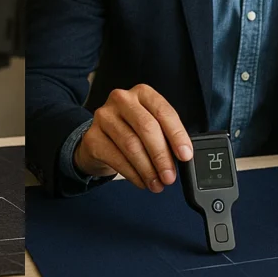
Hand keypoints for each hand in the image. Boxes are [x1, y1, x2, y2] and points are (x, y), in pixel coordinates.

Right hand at [73, 84, 193, 191]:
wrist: (99, 140)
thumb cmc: (131, 131)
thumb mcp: (150, 126)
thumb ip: (166, 136)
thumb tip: (183, 157)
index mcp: (142, 93)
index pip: (163, 111)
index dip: (177, 135)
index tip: (185, 155)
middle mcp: (122, 99)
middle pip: (146, 127)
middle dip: (161, 156)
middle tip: (169, 177)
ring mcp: (104, 117)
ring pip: (131, 145)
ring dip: (147, 169)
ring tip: (157, 184)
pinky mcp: (92, 137)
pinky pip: (116, 158)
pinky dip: (133, 174)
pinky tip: (141, 181)